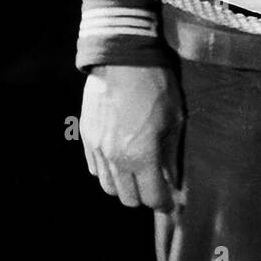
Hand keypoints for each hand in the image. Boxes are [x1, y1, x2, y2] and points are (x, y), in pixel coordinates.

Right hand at [80, 65, 184, 211]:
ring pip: (108, 187)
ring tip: (135, 171)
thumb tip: (172, 175)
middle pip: (127, 199)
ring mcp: (98, 148)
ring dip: (123, 185)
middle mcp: (117, 159)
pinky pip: (94, 168)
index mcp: (142, 156)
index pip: (152, 197)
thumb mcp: (174, 117)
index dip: (164, 202)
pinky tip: (117, 157)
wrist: (121, 57)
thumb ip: (171, 152)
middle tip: (154, 184)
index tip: (170, 199)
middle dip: (143, 196)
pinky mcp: (86, 136)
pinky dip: (106, 170)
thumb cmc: (155, 84)